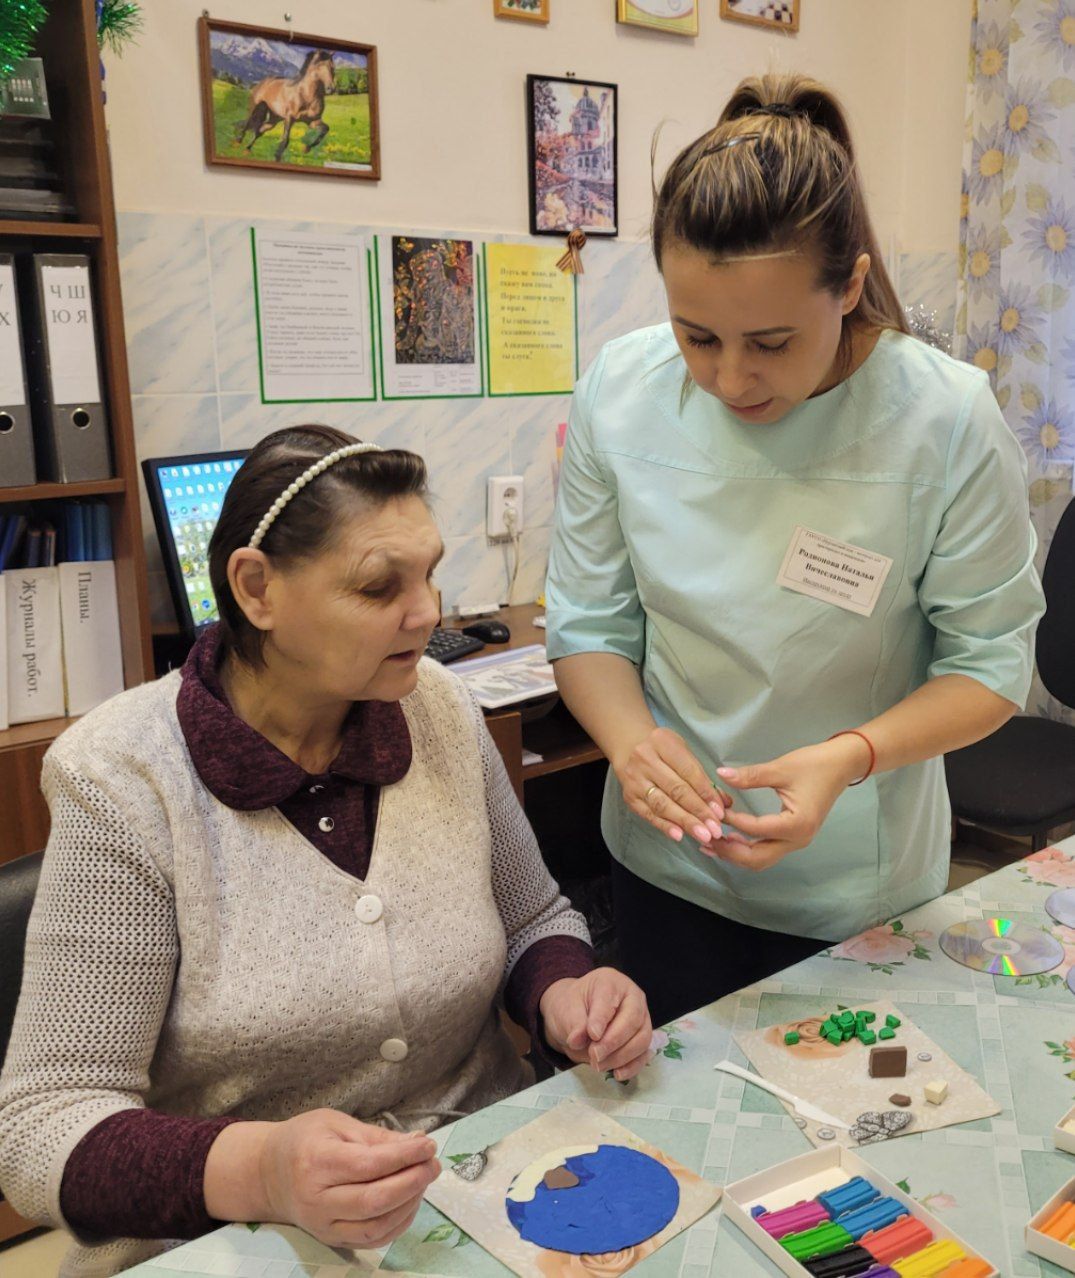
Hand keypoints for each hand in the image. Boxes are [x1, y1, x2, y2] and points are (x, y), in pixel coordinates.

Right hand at [258, 1108, 440, 1249]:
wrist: (268, 1174)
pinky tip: (410, 1202)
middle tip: (433, 1164)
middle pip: (373, 1201)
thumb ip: (376, 1136)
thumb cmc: (304, 1140)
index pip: (367, 1165)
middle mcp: (317, 1200)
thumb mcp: (337, 1123)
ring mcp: (323, 1226)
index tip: (428, 1145)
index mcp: (316, 1162)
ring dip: (409, 1205)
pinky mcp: (331, 1240)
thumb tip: (418, 1143)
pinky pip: (370, 1241)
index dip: (403, 1157)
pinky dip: (396, 1225)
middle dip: (412, 1182)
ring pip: (374, 1227)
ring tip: (424, 1180)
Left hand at [539, 967, 652, 1080]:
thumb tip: (578, 1040)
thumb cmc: (573, 1006)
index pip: (610, 998)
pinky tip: (617, 1073)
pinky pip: (643, 1054)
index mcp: (611, 982)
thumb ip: (573, 1022)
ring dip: (622, 1056)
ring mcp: (641, 1018)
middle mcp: (632, 997)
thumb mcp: (566, 1008)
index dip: (602, 1018)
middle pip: (633, 1020)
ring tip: (598, 1065)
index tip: (592, 1035)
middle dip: (614, 1041)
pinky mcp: (642, 1038)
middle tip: (594, 1055)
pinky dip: (632, 1066)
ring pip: (642, 1039)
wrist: (575, 1016)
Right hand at [613, 726, 733, 846]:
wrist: (630, 750)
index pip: (688, 771)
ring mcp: (635, 779)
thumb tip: (724, 803)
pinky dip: (665, 826)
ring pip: (663, 804)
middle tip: (715, 829)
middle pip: (676, 789)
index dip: (706, 793)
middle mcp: (645, 759)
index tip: (720, 811)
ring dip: (685, 822)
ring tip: (703, 835)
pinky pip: (649, 814)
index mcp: (662, 742)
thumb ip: (703, 777)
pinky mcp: (629, 797)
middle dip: (698, 811)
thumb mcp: (684, 754)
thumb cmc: (664, 752)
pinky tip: (679, 835)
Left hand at [711, 735, 871, 870]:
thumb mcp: (780, 768)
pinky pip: (767, 851)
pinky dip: (748, 849)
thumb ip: (750, 776)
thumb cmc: (815, 765)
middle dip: (729, 852)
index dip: (731, 821)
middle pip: (757, 858)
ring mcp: (797, 842)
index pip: (755, 829)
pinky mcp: (794, 837)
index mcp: (796, 824)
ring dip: (736, 854)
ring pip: (761, 859)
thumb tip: (721, 774)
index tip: (713, 810)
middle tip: (704, 840)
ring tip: (712, 843)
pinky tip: (731, 838)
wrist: (841, 765)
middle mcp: (798, 840)